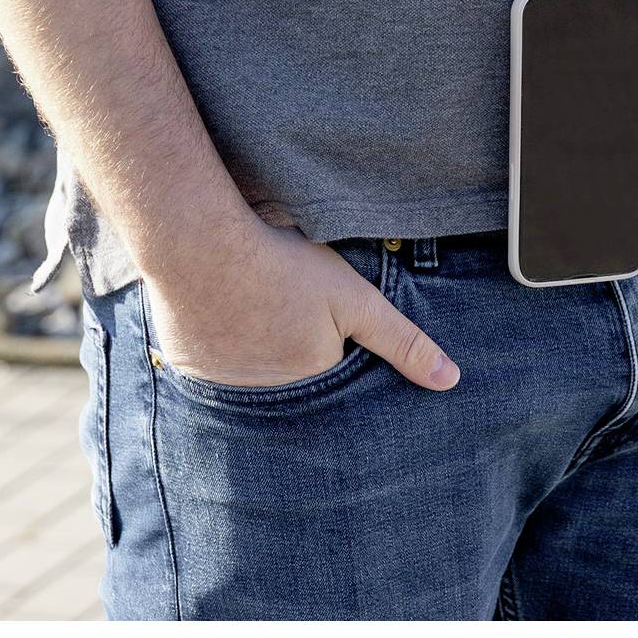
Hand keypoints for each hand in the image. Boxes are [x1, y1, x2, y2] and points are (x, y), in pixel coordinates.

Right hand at [145, 221, 458, 391]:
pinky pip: (208, 362)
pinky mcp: (187, 366)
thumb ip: (403, 341)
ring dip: (251, 341)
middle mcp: (267, 393)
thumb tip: (450, 381)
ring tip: (248, 298)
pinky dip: (214, 340)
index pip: (331, 362)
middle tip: (275, 297)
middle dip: (288, 338)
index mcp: (312, 377)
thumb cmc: (283, 264)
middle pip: (289, 367)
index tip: (310, 301)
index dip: (325, 326)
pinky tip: (216, 306)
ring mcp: (223, 383)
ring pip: (248, 367)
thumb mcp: (356, 298)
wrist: (200, 244)